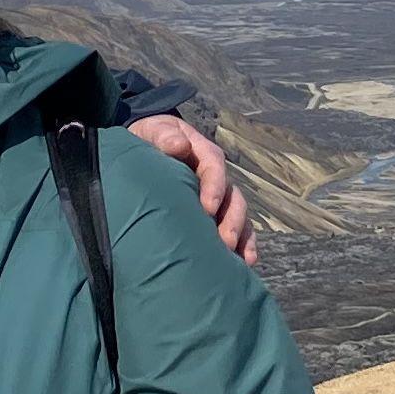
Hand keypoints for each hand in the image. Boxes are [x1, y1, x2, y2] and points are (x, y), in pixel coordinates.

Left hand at [129, 111, 255, 266]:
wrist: (148, 147)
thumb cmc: (151, 139)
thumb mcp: (154, 131)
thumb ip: (164, 136)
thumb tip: (179, 145)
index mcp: (202, 154)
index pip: (215, 167)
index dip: (214, 187)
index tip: (208, 208)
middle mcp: (216, 177)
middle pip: (232, 196)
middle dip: (231, 220)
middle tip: (224, 242)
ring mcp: (218, 196)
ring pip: (238, 215)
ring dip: (241, 236)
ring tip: (238, 258)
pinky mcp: (216, 213)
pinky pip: (237, 229)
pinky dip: (244, 244)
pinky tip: (246, 262)